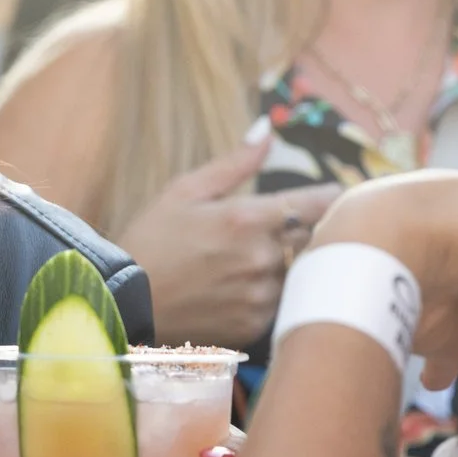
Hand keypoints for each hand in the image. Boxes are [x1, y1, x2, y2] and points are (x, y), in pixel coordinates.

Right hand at [114, 136, 338, 346]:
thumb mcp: (185, 191)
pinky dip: (273, 295)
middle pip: (315, 239)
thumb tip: (267, 130)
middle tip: (286, 230)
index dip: (331, 198)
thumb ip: (235, 163)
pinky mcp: (255, 326)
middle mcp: (262, 258)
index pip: (320, 204)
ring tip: (256, 262)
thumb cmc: (151, 241)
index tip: (333, 196)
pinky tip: (243, 290)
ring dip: (290, 265)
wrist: (124, 305)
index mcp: (248, 218)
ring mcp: (261, 296)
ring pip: (300, 274)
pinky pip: (282, 304)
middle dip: (307, 231)